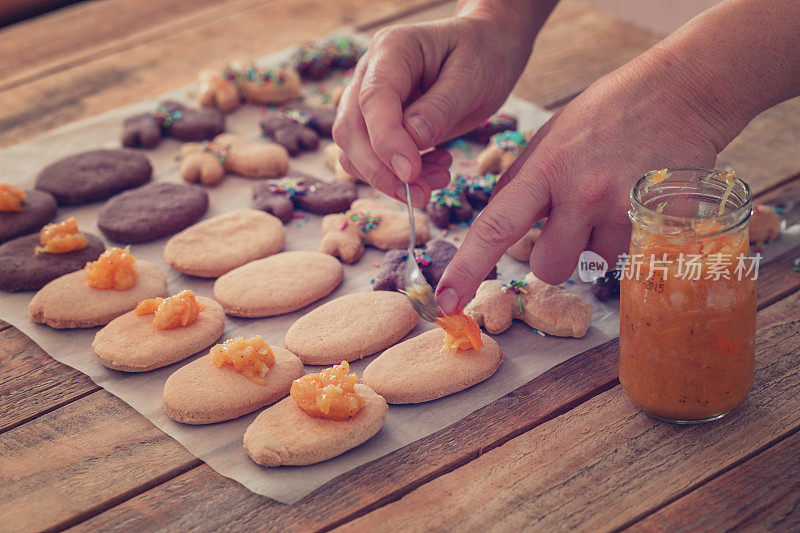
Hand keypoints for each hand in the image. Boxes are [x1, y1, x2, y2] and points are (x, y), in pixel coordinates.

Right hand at [332, 12, 535, 206]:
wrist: (489, 49)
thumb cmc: (483, 55)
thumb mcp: (472, 77)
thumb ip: (441, 108)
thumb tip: (413, 139)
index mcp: (392, 49)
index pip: (373, 99)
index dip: (386, 140)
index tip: (411, 172)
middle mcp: (370, 74)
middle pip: (350, 130)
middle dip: (380, 170)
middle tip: (421, 195)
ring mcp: (369, 101)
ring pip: (354, 151)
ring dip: (389, 179)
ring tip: (439, 179)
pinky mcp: (379, 126)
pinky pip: (373, 160)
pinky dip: (398, 177)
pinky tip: (434, 171)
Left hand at [436, 47, 744, 312]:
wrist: (680, 91)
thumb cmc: (605, 115)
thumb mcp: (550, 139)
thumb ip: (522, 185)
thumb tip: (495, 230)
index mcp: (544, 170)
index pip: (496, 227)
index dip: (468, 269)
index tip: (446, 302)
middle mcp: (581, 193)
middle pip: (548, 267)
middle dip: (554, 256)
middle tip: (572, 222)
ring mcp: (623, 210)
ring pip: (594, 265)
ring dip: (597, 246)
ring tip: (612, 202)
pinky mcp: (662, 223)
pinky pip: (632, 259)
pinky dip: (630, 243)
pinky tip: (638, 206)